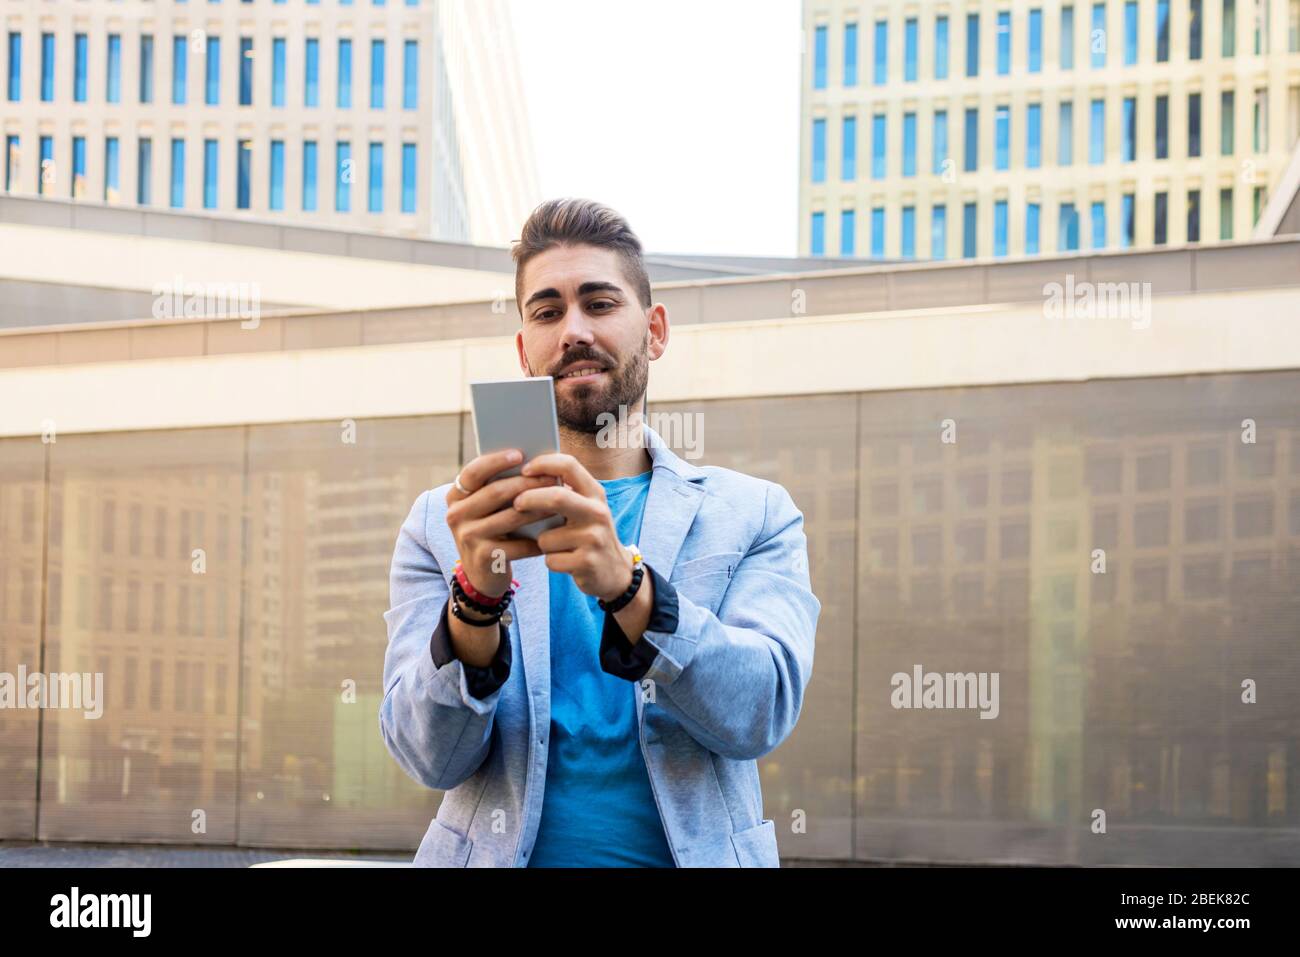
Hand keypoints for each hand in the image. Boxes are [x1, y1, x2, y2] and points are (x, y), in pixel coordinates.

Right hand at [445, 449, 557, 597]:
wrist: (483, 574)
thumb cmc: (492, 530)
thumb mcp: (487, 508)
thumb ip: (499, 486)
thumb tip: (535, 462)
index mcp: (456, 496)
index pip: (473, 472)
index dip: (495, 461)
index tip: (520, 454)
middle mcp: (456, 514)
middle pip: (496, 492)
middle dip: (528, 483)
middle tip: (554, 479)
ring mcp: (468, 537)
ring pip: (511, 516)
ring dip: (539, 508)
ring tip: (561, 502)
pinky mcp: (483, 557)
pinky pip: (517, 544)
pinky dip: (538, 538)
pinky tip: (555, 533)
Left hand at [512, 453, 633, 601]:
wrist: (615, 572)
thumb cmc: (589, 535)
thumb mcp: (585, 508)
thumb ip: (565, 491)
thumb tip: (527, 474)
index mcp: (595, 494)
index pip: (569, 465)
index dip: (543, 464)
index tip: (524, 470)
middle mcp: (598, 513)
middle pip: (557, 497)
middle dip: (530, 499)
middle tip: (516, 503)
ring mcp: (594, 539)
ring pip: (546, 537)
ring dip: (542, 543)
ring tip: (558, 546)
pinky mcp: (587, 562)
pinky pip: (551, 559)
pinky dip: (551, 561)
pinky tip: (565, 562)